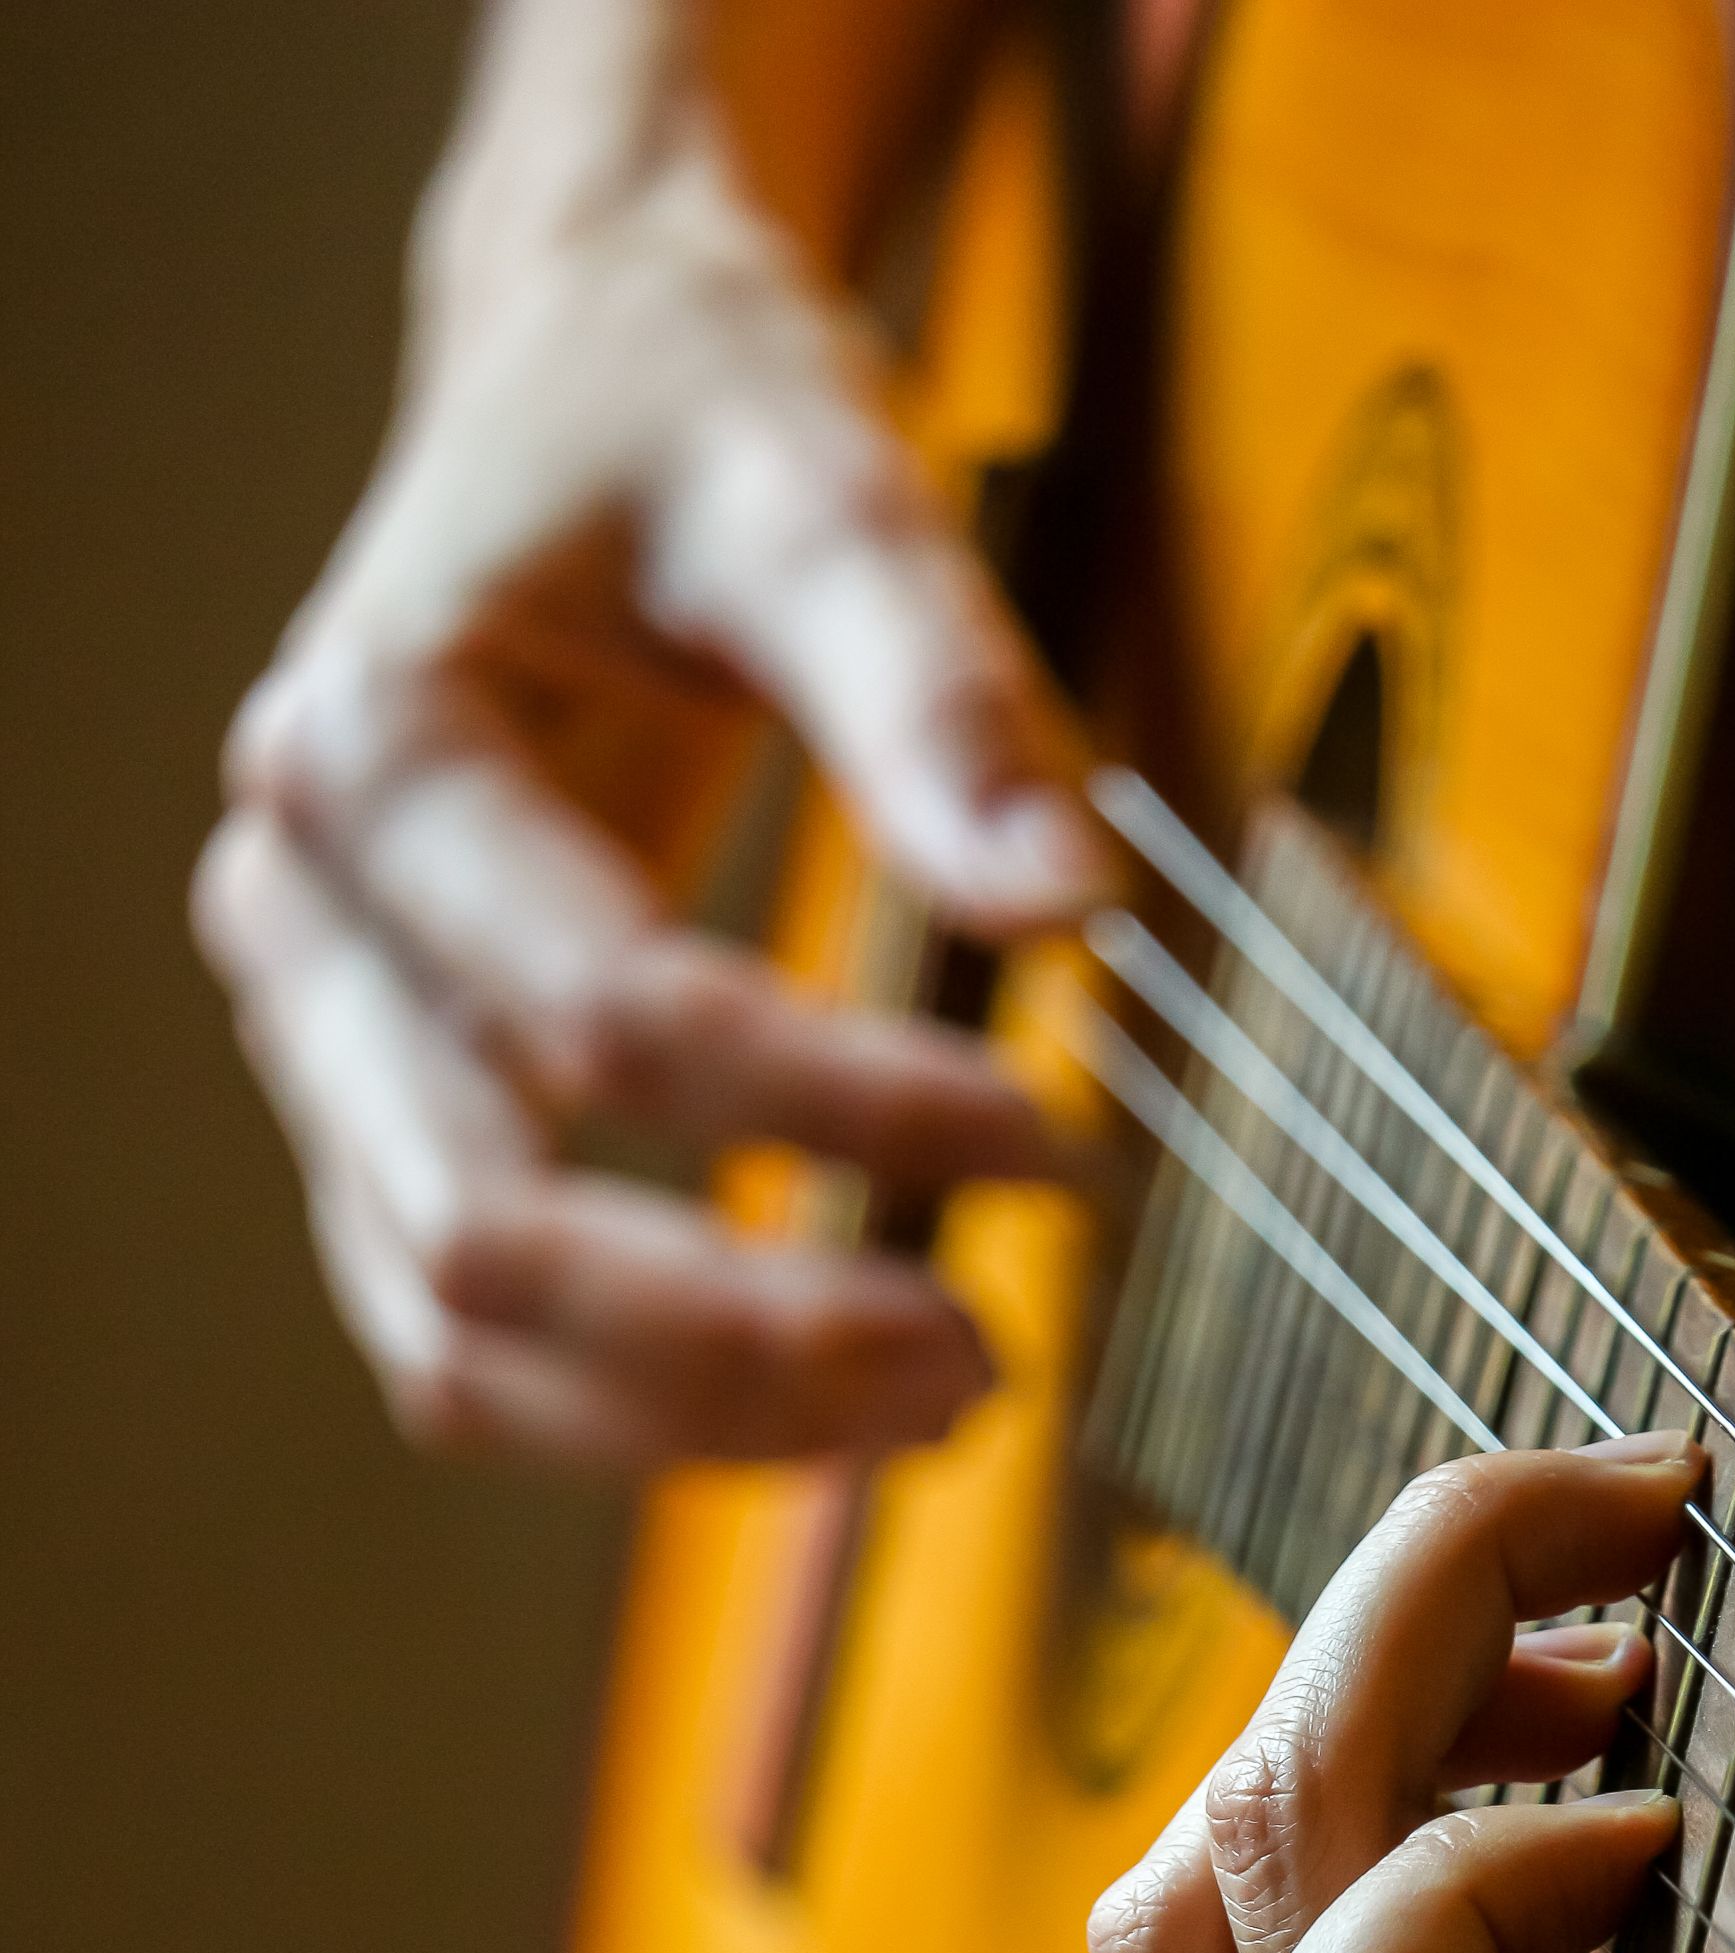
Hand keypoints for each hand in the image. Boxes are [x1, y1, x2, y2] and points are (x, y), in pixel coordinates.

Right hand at [193, 17, 1105, 1465]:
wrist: (573, 382)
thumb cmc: (683, 426)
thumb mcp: (819, 491)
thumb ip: (934, 694)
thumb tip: (1062, 909)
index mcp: (374, 747)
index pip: (608, 1017)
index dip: (841, 1109)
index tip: (1050, 1132)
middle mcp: (303, 918)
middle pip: (481, 1239)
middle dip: (739, 1338)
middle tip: (977, 1352)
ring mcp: (326, 1043)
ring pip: (453, 1341)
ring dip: (688, 1420)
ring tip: (935, 1394)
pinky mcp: (384, 1117)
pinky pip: (474, 1338)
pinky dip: (639, 1407)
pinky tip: (829, 1389)